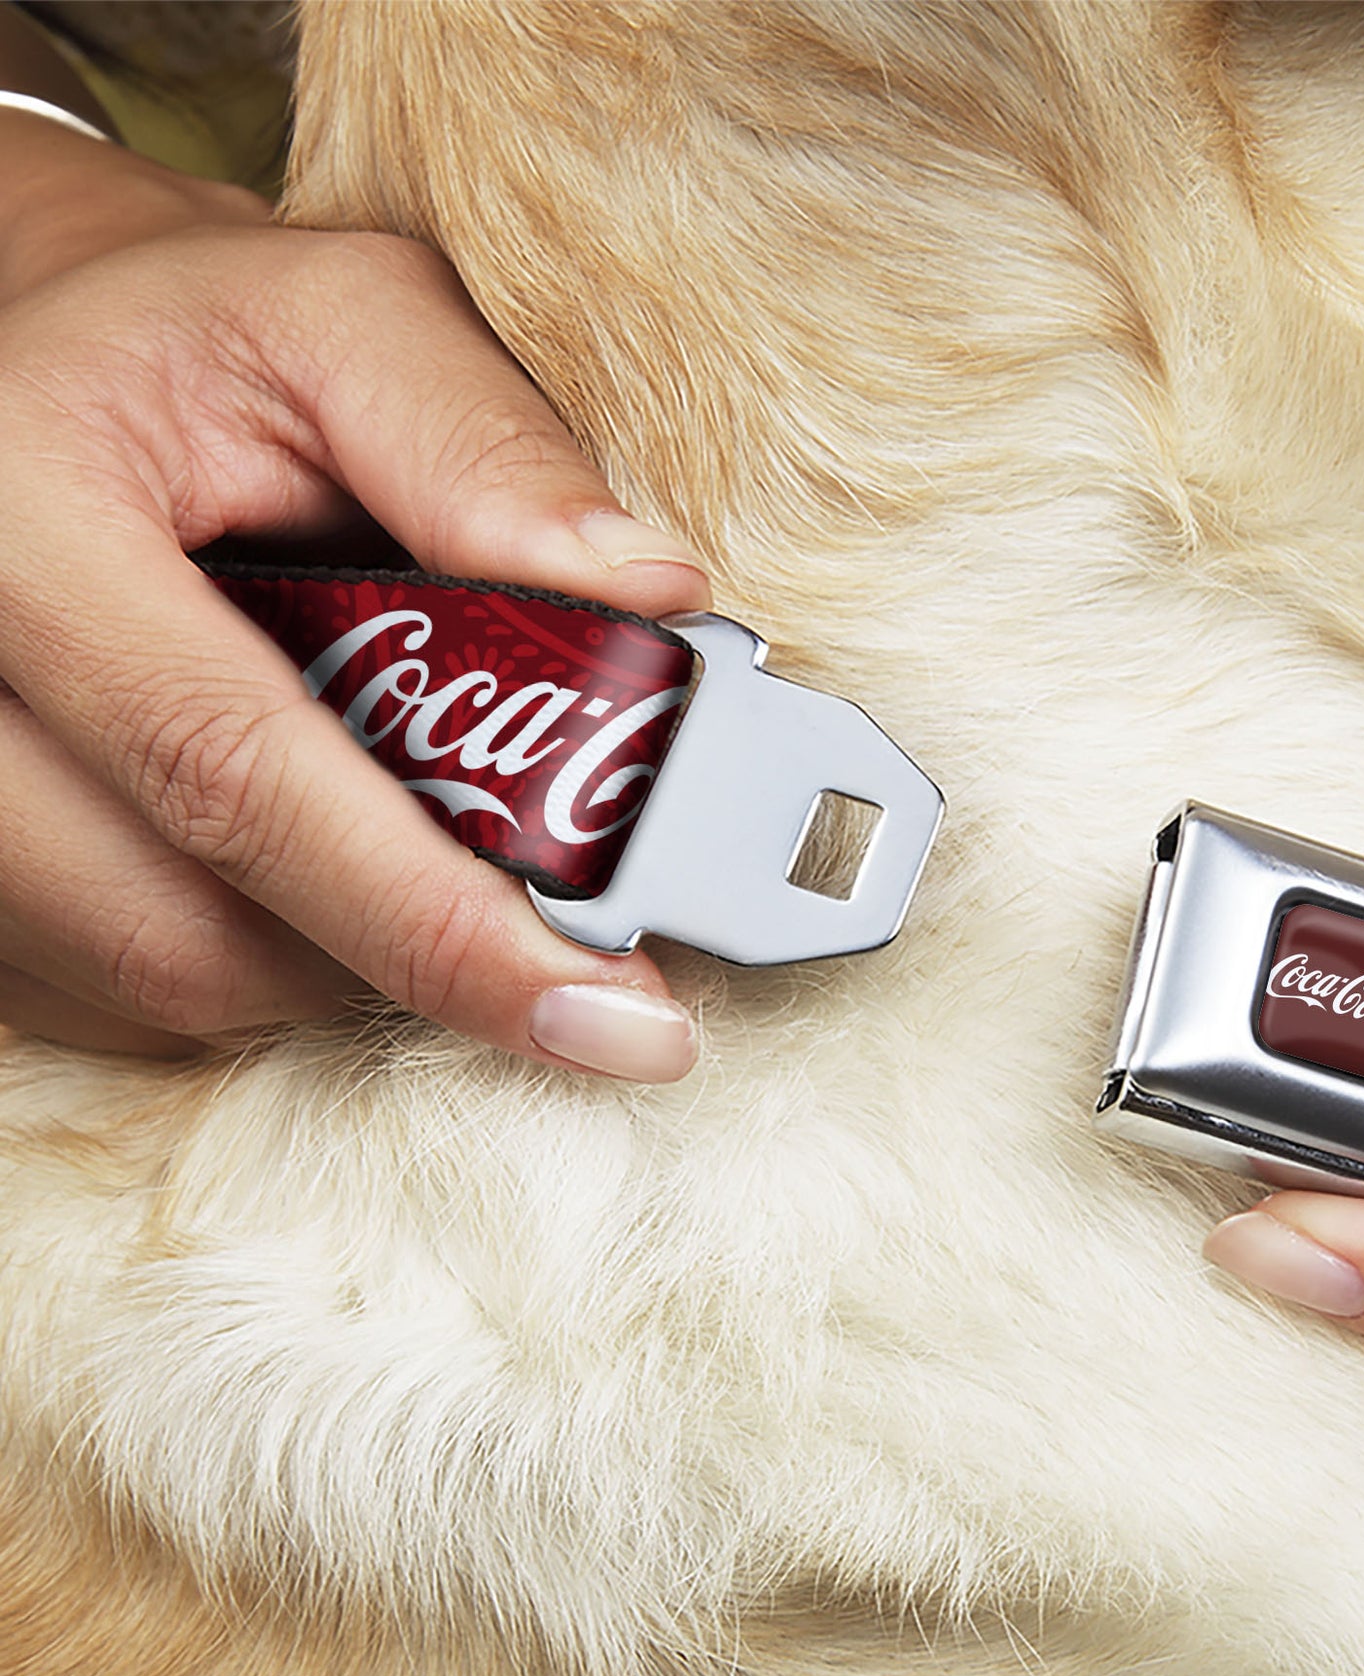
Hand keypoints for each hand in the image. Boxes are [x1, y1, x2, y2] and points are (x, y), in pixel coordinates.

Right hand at [0, 116, 709, 1075]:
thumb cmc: (198, 342)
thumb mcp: (345, 323)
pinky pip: (115, 991)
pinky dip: (257, 958)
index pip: (234, 773)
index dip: (436, 922)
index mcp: (14, 517)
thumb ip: (488, 449)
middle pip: (188, 928)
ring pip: (160, 980)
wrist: (34, 360)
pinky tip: (317, 867)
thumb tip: (654, 600)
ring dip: (340, 958)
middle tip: (570, 948)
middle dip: (412, 956)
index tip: (614, 1018)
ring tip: (432, 857)